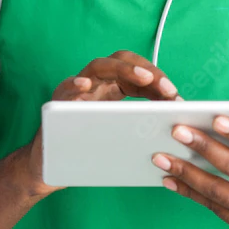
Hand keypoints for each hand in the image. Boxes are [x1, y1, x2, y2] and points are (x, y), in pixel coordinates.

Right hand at [18, 50, 183, 198]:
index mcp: (111, 88)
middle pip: (120, 61)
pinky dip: (75, 85)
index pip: (137, 72)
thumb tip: (176, 121)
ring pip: (97, 66)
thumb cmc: (89, 148)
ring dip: (122, 70)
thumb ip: (141, 123)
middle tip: (166, 87)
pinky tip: (85, 86)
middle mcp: (94, 83)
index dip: (157, 79)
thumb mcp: (120, 134)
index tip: (175, 95)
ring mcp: (75, 90)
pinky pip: (65, 89)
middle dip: (146, 70)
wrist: (51, 167)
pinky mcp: (56, 104)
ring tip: (143, 78)